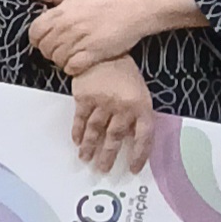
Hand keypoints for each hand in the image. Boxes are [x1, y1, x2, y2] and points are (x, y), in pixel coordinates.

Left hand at [24, 0, 197, 76]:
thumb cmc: (108, 0)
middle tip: (62, 49)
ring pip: (57, 59)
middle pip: (45, 48)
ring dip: (63, 60)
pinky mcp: (93, 52)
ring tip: (73, 55)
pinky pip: (72, 67)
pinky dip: (73, 68)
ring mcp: (80, 40)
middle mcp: (67, 26)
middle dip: (50, 51)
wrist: (136, 9)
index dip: (38, 39)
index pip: (35, 32)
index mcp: (61, 11)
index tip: (47, 40)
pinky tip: (81, 62)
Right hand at [66, 57, 156, 174]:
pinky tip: (77, 141)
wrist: (104, 52)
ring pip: (96, 131)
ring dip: (90, 147)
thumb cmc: (124, 74)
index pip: (144, 137)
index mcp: (141, 107)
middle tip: (102, 169)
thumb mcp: (139, 94)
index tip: (133, 169)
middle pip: (115, 138)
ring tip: (86, 159)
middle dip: (108, 156)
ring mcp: (103, 102)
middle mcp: (123, 107)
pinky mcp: (84, 98)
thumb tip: (128, 140)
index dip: (139, 155)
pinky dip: (78, 132)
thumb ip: (136, 116)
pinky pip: (80, 120)